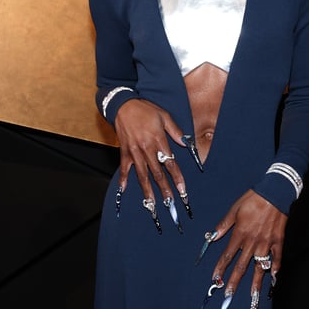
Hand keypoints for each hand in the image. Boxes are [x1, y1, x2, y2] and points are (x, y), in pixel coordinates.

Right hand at [114, 99, 189, 226]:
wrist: (123, 104)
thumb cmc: (145, 109)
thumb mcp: (164, 116)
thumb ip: (175, 131)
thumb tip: (185, 143)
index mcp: (158, 140)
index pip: (170, 164)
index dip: (177, 178)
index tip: (183, 190)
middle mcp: (146, 148)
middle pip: (157, 173)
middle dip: (165, 190)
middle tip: (171, 203)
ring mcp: (134, 151)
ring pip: (142, 175)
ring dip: (147, 190)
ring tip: (151, 204)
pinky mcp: (124, 151)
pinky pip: (124, 168)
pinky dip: (123, 179)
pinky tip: (124, 189)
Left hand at [203, 190, 285, 308]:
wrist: (275, 192)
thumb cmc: (253, 199)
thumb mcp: (234, 209)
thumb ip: (223, 225)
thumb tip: (212, 236)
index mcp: (240, 234)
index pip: (227, 256)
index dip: (220, 268)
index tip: (215, 279)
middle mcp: (252, 241)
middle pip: (241, 266)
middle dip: (234, 282)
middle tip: (228, 295)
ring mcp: (266, 243)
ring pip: (259, 267)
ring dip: (255, 282)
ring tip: (252, 296)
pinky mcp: (278, 241)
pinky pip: (277, 258)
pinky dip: (275, 269)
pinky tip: (273, 279)